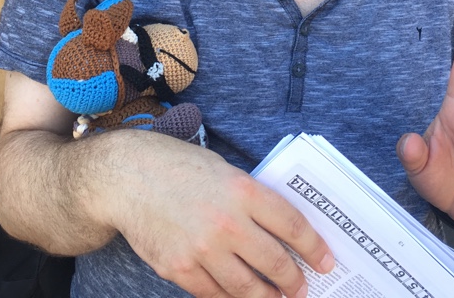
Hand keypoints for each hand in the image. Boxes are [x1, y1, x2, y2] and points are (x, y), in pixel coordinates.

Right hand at [98, 131, 334, 297]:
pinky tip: (239, 297)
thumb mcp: (223, 171)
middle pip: (275, 263)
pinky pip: (214, 295)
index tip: (326, 262)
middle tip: (303, 289)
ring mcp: (202, 250)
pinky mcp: (179, 269)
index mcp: (243, 190)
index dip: (315, 249)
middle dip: (295, 282)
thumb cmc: (177, 168)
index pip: (293, 226)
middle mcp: (226, 222)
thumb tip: (283, 231)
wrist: (126, 177)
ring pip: (247, 289)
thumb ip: (252, 200)